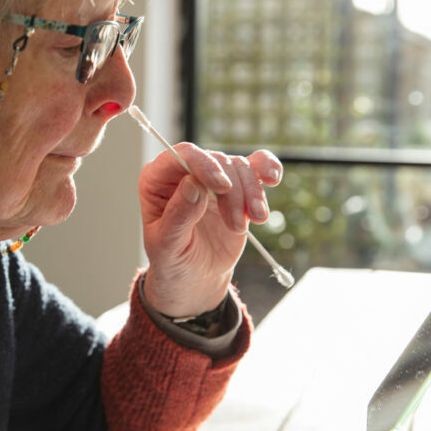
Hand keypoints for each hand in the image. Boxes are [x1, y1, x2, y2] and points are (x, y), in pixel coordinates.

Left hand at [139, 145, 282, 317]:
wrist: (196, 275)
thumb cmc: (173, 259)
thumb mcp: (167, 244)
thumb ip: (178, 215)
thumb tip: (193, 184)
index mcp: (157, 180)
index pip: (182, 155)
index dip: (204, 165)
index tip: (222, 187)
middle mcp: (184, 172)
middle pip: (216, 161)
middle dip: (233, 191)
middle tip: (237, 226)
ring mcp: (211, 177)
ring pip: (239, 166)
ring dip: (251, 193)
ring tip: (254, 221)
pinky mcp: (236, 186)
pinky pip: (256, 165)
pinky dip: (268, 169)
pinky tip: (272, 180)